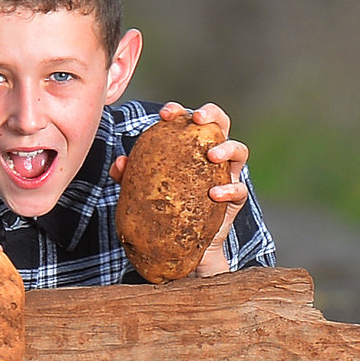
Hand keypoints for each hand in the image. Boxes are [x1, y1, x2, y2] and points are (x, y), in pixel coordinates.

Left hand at [109, 101, 249, 273]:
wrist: (181, 249)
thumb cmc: (163, 211)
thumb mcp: (142, 192)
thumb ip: (129, 177)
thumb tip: (120, 162)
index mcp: (191, 148)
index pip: (188, 120)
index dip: (179, 111)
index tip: (165, 114)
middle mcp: (212, 156)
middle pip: (221, 124)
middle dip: (212, 114)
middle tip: (198, 120)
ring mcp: (227, 175)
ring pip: (239, 150)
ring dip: (227, 148)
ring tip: (212, 156)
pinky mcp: (235, 199)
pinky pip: (239, 190)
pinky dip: (230, 189)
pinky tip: (213, 194)